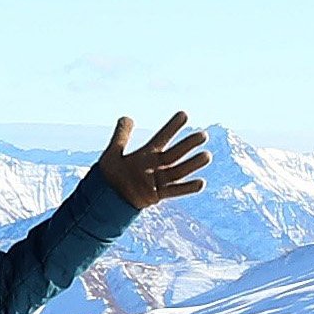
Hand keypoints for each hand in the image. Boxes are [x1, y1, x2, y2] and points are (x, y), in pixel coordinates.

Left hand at [95, 112, 213, 210]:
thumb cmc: (109, 176)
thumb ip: (121, 135)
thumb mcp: (113, 152)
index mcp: (146, 154)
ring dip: (193, 164)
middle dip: (188, 144)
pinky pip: (174, 191)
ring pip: (179, 171)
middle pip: (175, 153)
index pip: (162, 137)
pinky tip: (201, 182)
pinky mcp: (156, 195)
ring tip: (207, 155)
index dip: (172, 126)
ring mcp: (157, 180)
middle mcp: (155, 166)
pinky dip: (187, 188)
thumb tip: (127, 117)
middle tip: (203, 134)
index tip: (184, 114)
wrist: (106, 198)